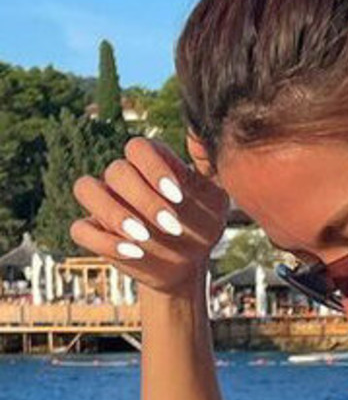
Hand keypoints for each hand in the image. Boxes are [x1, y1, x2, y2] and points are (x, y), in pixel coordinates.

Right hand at [70, 131, 229, 298]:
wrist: (189, 263)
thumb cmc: (201, 225)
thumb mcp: (215, 200)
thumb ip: (211, 169)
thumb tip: (203, 136)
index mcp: (149, 163)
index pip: (139, 147)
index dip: (154, 168)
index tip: (178, 197)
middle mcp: (123, 178)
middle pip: (116, 170)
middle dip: (144, 199)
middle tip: (171, 225)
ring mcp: (106, 203)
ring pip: (86, 189)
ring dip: (112, 213)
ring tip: (143, 237)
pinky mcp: (96, 232)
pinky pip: (80, 229)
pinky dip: (102, 240)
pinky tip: (133, 252)